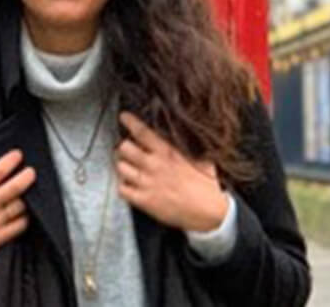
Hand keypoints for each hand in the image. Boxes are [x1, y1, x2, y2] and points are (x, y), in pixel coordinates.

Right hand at [0, 149, 35, 275]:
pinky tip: (24, 213)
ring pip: (18, 207)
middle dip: (26, 177)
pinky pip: (18, 226)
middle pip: (13, 188)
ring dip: (27, 199)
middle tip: (31, 172)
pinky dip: (25, 218)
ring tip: (30, 192)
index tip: (18, 155)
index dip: (10, 162)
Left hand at [115, 111, 228, 231]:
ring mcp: (147, 183)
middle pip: (124, 148)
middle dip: (124, 147)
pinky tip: (131, 186)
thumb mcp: (200, 158)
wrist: (209, 212)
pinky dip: (124, 186)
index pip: (143, 132)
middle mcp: (155, 165)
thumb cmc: (206, 185)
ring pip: (120, 167)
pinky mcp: (145, 200)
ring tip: (129, 167)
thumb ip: (186, 146)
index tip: (124, 117)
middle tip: (127, 149)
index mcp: (168, 152)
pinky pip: (122, 189)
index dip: (130, 122)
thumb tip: (184, 134)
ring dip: (123, 166)